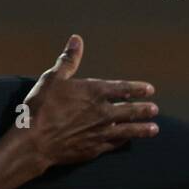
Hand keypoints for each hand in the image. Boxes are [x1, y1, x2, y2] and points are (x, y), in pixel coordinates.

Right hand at [18, 34, 158, 168]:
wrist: (34, 142)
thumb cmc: (41, 108)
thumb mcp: (52, 79)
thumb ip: (68, 60)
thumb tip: (76, 39)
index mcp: (95, 92)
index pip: (124, 89)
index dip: (138, 89)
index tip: (149, 90)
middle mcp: (103, 112)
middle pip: (130, 111)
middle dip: (144, 110)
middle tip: (154, 109)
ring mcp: (100, 132)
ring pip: (128, 130)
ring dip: (142, 129)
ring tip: (154, 129)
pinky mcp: (93, 149)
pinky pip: (114, 144)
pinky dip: (123, 141)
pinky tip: (127, 141)